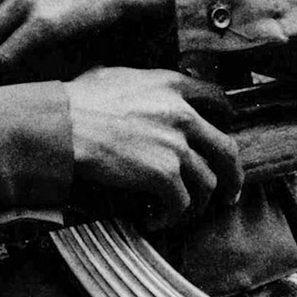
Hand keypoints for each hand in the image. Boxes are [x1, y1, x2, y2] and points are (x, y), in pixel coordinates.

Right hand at [64, 67, 242, 228]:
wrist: (63, 125)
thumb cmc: (78, 100)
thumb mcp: (117, 75)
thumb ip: (143, 83)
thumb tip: (139, 89)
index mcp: (173, 85)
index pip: (217, 101)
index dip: (225, 122)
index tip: (221, 138)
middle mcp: (183, 114)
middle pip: (226, 149)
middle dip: (232, 175)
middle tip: (228, 191)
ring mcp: (176, 146)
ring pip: (207, 183)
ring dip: (197, 203)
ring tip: (182, 213)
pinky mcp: (163, 174)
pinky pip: (180, 203)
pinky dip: (170, 217)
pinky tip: (154, 220)